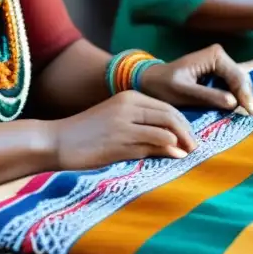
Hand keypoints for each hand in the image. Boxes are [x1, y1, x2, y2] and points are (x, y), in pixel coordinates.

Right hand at [51, 91, 198, 170]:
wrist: (56, 141)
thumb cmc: (87, 134)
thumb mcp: (117, 123)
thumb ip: (143, 128)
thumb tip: (174, 143)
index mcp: (129, 97)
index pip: (167, 107)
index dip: (184, 123)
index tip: (191, 137)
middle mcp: (129, 106)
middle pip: (170, 116)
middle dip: (187, 132)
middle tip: (196, 147)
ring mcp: (125, 123)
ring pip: (165, 129)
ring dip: (182, 142)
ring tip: (189, 153)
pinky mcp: (119, 141)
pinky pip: (152, 143)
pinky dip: (167, 149)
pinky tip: (174, 156)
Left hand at [140, 44, 252, 115]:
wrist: (151, 81)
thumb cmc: (163, 86)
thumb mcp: (183, 93)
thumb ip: (207, 96)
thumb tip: (233, 102)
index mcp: (214, 56)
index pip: (236, 76)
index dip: (245, 94)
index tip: (251, 112)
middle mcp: (220, 55)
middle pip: (242, 78)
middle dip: (247, 96)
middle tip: (252, 116)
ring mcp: (220, 64)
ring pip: (240, 82)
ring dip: (243, 97)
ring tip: (248, 115)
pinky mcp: (218, 73)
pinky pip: (232, 85)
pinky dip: (236, 97)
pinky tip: (239, 110)